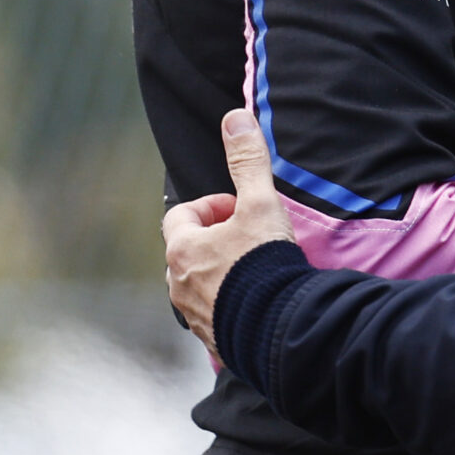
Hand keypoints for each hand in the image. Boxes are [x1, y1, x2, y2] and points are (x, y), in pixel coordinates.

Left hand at [162, 108, 295, 359]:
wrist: (277, 324)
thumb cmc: (264, 262)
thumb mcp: (260, 204)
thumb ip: (248, 162)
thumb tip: (234, 118)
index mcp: (183, 249)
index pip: (181, 216)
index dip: (211, 206)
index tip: (240, 209)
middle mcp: (177, 283)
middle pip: (188, 250)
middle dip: (216, 240)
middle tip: (250, 237)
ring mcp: (192, 313)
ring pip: (197, 283)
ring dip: (219, 272)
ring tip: (255, 269)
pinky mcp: (211, 336)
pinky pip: (213, 312)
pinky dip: (229, 301)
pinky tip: (257, 298)